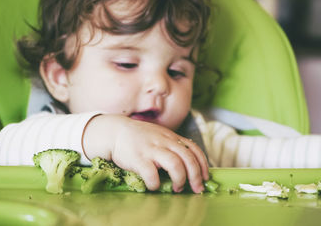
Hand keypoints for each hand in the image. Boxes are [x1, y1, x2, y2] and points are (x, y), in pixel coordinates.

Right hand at [83, 114, 208, 192]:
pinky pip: (152, 174)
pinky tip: (154, 186)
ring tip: (177, 188)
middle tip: (196, 188)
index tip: (205, 177)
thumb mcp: (159, 135)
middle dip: (196, 176)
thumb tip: (188, 163)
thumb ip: (172, 145)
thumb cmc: (139, 137)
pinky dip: (156, 184)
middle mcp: (164, 142)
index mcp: (171, 137)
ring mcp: (152, 149)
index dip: (203, 164)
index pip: (194, 149)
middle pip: (188, 158)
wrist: (115, 131)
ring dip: (180, 179)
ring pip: (175, 164)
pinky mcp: (138, 158)